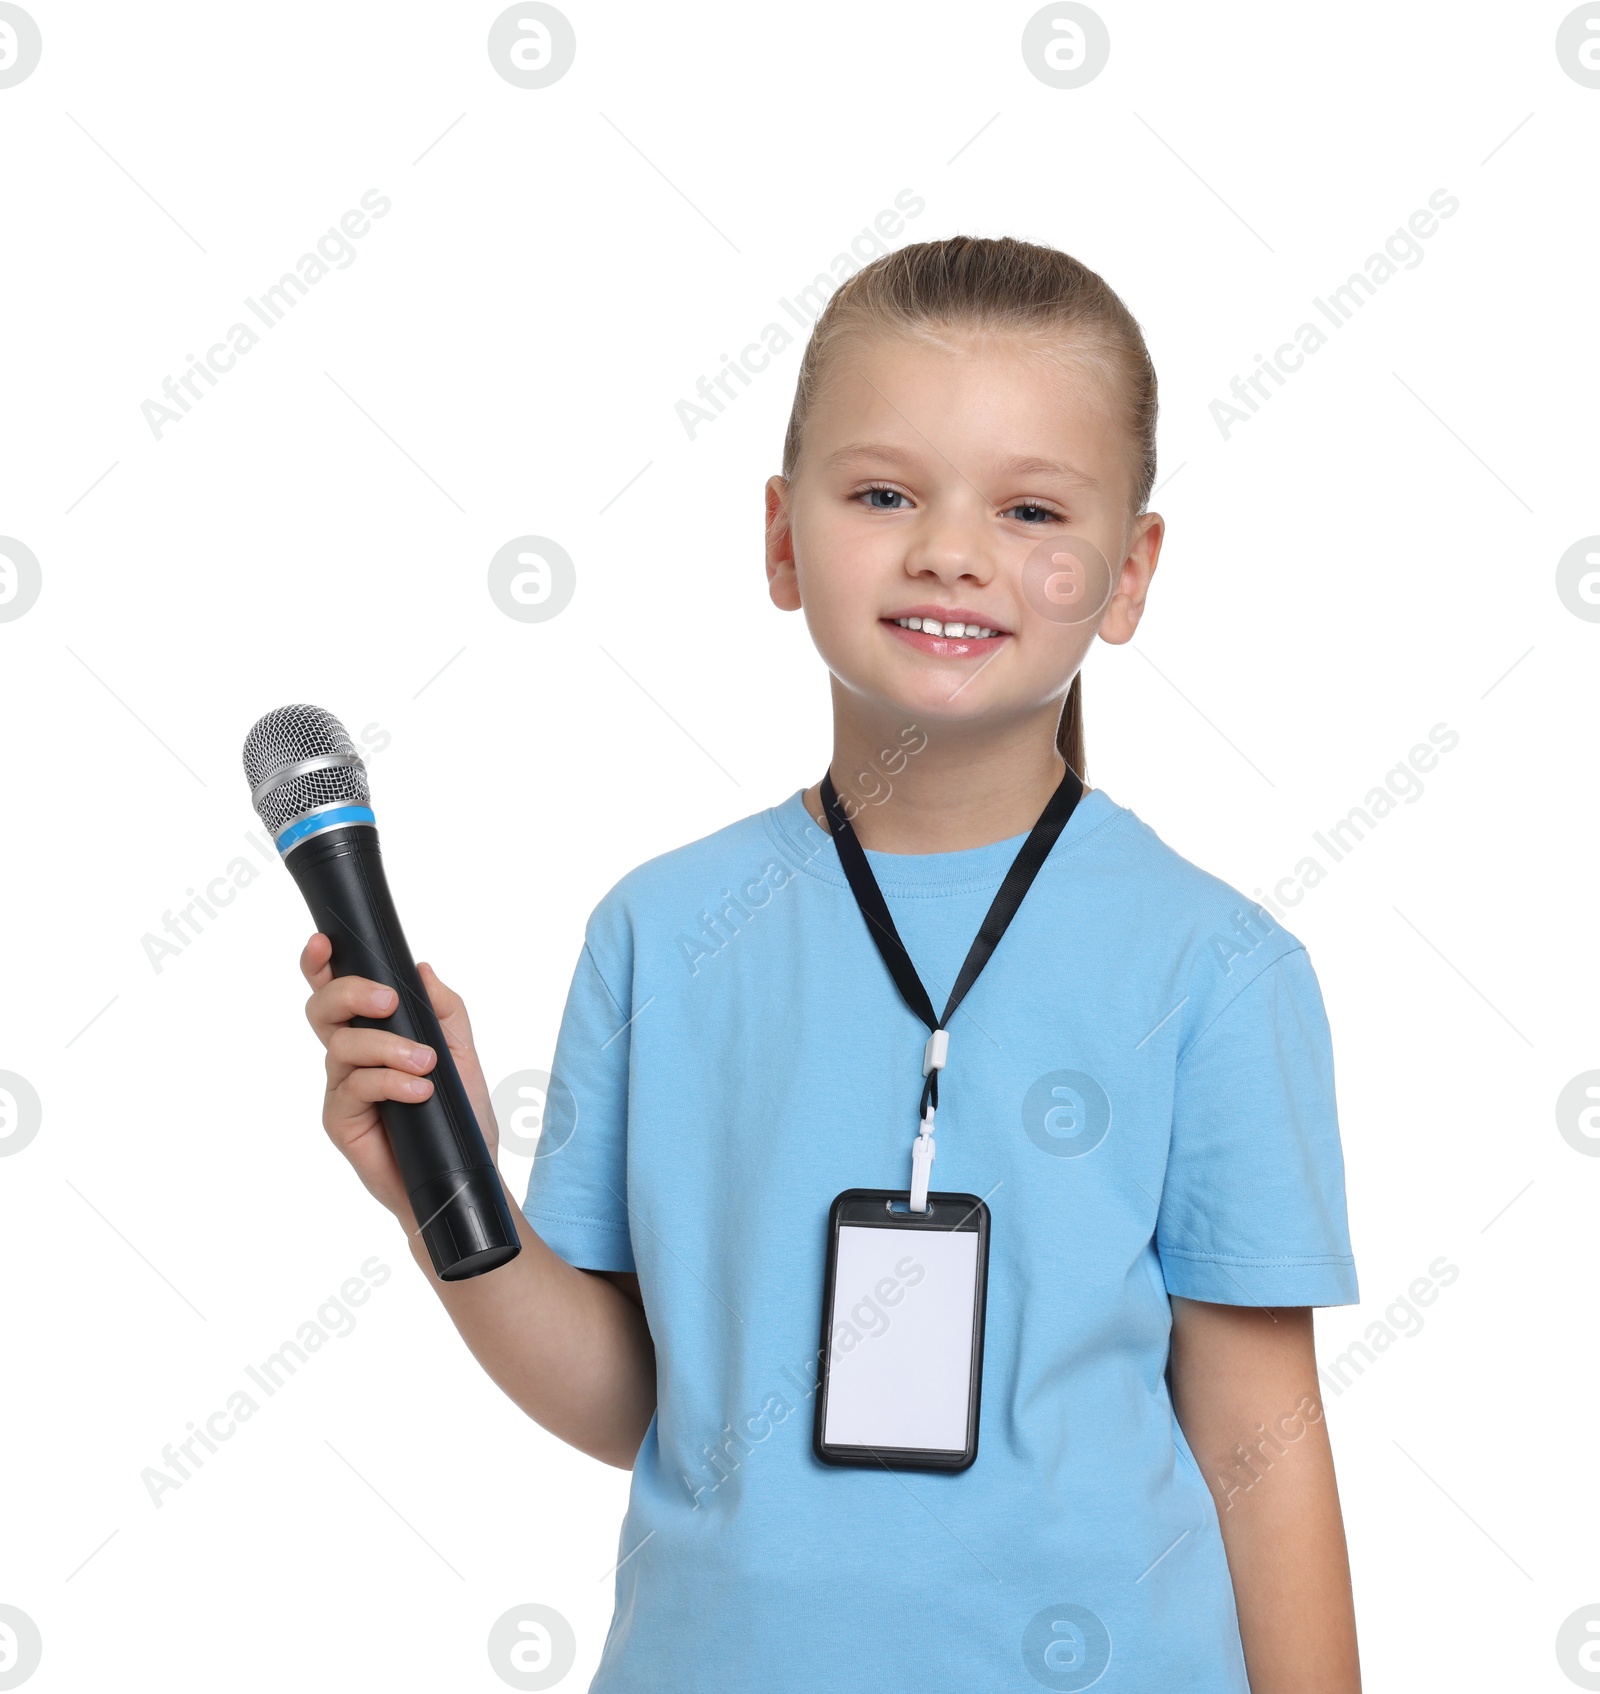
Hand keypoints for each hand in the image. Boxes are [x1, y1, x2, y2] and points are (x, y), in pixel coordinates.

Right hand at [299, 934, 499, 1220]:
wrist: (463, 1174)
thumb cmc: (459, 1115)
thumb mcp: (461, 1053)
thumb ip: (443, 1010)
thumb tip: (421, 968)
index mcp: (373, 1032)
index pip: (337, 990)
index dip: (321, 964)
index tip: (324, 942)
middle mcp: (350, 1056)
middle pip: (323, 1008)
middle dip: (351, 993)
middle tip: (389, 1002)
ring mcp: (342, 1088)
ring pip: (341, 1046)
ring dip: (386, 1047)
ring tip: (425, 1064)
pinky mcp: (341, 1120)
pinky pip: (355, 1087)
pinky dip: (389, 1082)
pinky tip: (418, 1092)